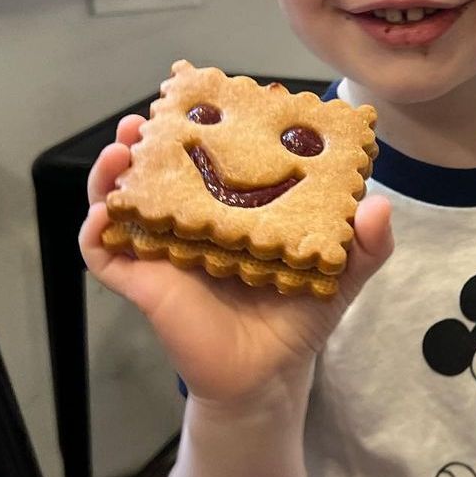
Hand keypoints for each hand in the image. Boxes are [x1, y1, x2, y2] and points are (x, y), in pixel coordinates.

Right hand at [78, 114, 393, 404]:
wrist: (272, 376)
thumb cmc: (302, 316)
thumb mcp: (342, 272)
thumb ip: (367, 242)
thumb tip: (378, 205)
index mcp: (238, 209)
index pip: (216, 157)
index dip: (207, 127)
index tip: (208, 99)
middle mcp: (197, 221)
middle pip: (162, 170)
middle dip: (149, 139)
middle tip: (149, 116)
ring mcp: (167, 250)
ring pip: (126, 202)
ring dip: (114, 172)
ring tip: (122, 146)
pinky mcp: (146, 284)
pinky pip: (106, 254)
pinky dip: (97, 232)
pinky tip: (105, 214)